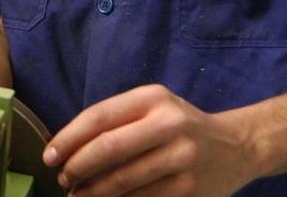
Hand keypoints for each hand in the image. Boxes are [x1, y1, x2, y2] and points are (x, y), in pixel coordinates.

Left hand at [42, 84, 256, 195]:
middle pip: (108, 149)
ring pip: (123, 181)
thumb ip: (115, 120)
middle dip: (77, 168)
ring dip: (92, 193)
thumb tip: (67, 148)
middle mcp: (170, 125)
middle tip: (63, 179)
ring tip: (77, 196)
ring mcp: (182, 159)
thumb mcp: (153, 108)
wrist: (236, 147)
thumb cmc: (180, 126)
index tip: (49, 156)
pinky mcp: (190, 190)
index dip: (68, 139)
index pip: (99, 117)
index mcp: (153, 98)